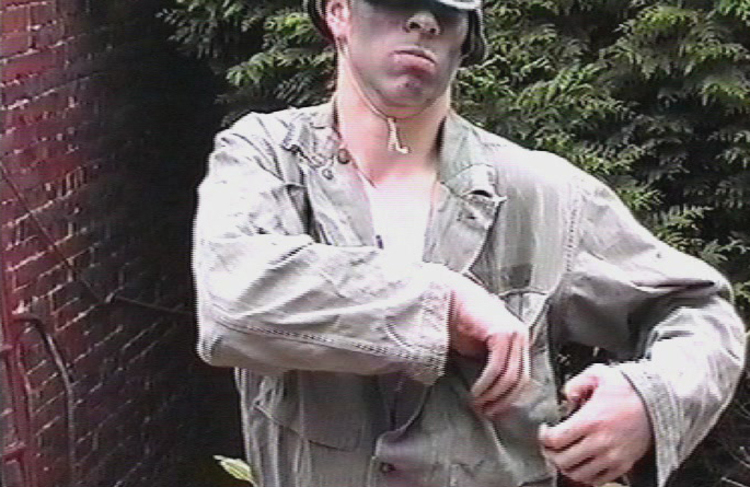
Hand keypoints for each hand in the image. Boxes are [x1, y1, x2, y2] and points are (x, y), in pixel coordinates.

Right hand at [449, 276, 529, 417]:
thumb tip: (490, 390)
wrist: (445, 296)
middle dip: (503, 401)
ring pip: (511, 376)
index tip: (492, 410)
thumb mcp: (476, 347)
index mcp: (517, 339)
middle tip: (486, 412)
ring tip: (478, 403)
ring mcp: (514, 333)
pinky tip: (476, 391)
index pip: (521, 376)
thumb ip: (488, 363)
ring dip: (494, 395)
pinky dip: (487, 383)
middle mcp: (520, 335)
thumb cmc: (456, 319)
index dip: (507, 397)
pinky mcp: (503, 333)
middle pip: (520, 379)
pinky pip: (498, 367)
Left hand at [538, 364, 652, 485]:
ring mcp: (612, 456)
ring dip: (566, 467)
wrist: (660, 403)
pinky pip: (597, 480)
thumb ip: (576, 383)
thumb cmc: (630, 389)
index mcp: (591, 420)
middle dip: (551, 453)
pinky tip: (582, 463)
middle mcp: (601, 441)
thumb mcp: (599, 374)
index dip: (543, 437)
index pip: (555, 440)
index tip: (545, 431)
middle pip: (563, 460)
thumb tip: (566, 396)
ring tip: (564, 455)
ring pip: (578, 474)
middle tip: (550, 446)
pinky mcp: (623, 464)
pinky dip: (585, 476)